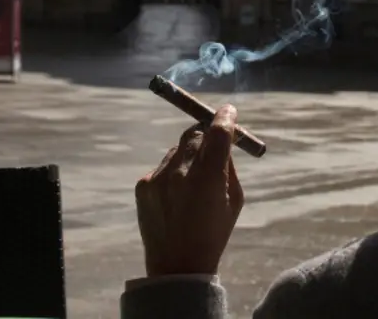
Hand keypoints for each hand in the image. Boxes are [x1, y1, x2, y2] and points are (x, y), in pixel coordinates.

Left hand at [135, 104, 244, 276]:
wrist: (177, 266)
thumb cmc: (213, 233)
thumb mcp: (234, 200)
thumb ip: (228, 167)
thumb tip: (224, 139)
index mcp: (209, 178)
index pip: (218, 132)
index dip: (225, 117)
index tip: (229, 111)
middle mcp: (181, 172)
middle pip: (195, 133)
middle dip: (207, 134)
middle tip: (214, 140)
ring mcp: (158, 177)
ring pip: (178, 149)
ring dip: (189, 155)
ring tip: (193, 183)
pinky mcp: (143, 185)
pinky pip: (163, 166)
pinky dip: (172, 172)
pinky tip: (177, 196)